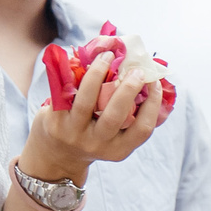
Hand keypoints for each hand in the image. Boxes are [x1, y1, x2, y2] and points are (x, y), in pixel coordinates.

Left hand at [22, 51, 163, 179]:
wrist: (56, 154)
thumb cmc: (93, 138)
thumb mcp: (114, 140)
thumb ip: (131, 121)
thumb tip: (154, 88)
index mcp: (118, 150)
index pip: (143, 129)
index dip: (153, 105)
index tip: (155, 83)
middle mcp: (97, 144)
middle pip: (116, 115)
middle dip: (129, 89)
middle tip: (137, 70)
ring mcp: (74, 133)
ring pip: (87, 101)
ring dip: (99, 73)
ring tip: (108, 56)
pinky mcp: (55, 121)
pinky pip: (64, 93)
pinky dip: (73, 74)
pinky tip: (82, 60)